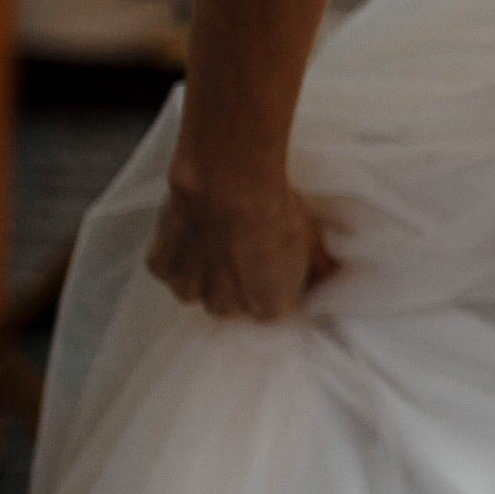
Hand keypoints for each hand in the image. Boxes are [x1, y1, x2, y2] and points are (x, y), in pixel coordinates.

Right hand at [145, 167, 338, 321]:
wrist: (230, 185)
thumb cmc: (275, 212)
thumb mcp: (312, 240)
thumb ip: (319, 267)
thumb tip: (332, 275)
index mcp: (268, 308)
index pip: (271, 307)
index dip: (271, 284)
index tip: (272, 264)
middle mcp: (226, 307)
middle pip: (230, 304)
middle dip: (236, 282)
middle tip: (242, 248)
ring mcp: (190, 289)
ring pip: (195, 290)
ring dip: (203, 271)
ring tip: (214, 239)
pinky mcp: (162, 267)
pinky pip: (167, 268)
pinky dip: (175, 254)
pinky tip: (189, 232)